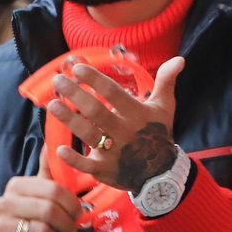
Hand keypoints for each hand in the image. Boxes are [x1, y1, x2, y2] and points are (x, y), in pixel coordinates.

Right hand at [0, 157, 82, 231]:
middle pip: (49, 210)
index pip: (52, 189)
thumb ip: (47, 169)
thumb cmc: (31, 215)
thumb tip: (51, 142)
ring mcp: (2, 226)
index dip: (71, 202)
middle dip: (67, 222)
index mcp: (16, 186)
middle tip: (72, 228)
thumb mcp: (38, 192)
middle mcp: (5, 203)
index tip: (78, 212)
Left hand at [47, 56, 184, 192]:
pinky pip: (87, 165)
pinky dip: (73, 158)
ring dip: (68, 119)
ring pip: (88, 134)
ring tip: (52, 104)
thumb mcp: (164, 107)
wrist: (160, 173)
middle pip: (96, 111)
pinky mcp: (105, 169)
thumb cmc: (157, 134)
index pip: (113, 93)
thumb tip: (179, 59)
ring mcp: (113, 152)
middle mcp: (124, 131)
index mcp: (136, 114)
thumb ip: (166, 81)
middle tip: (58, 80)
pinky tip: (58, 147)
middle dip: (75, 94)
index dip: (95, 79)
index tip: (77, 67)